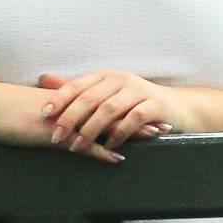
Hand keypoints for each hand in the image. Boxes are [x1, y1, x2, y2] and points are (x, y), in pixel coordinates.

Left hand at [36, 69, 173, 162]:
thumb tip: (43, 79)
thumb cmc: (137, 102)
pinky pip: (133, 119)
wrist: (179, 107)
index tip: (44, 114)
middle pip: (90, 98)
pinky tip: (110, 146)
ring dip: (91, 129)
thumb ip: (77, 88)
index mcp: (106, 76)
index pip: (78, 85)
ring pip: (109, 109)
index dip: (60, 98)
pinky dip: (120, 133)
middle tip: (56, 137)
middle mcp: (121, 79)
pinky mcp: (154, 105)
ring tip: (78, 146)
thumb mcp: (106, 92)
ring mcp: (139, 91)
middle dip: (71, 118)